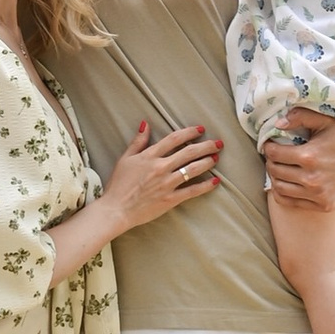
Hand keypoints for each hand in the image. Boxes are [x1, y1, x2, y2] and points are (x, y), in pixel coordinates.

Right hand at [100, 118, 222, 236]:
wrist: (116, 209)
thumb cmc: (118, 184)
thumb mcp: (125, 159)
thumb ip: (138, 141)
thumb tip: (146, 124)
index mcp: (150, 156)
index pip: (174, 139)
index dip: (189, 132)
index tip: (200, 129)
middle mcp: (161, 167)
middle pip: (188, 152)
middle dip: (206, 146)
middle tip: (218, 143)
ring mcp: (166, 184)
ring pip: (193, 169)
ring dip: (207, 162)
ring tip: (217, 157)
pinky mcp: (170, 199)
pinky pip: (192, 191)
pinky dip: (205, 186)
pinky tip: (215, 181)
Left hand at [260, 115, 334, 211]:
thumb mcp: (327, 120)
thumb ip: (301, 116)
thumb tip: (278, 123)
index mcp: (309, 157)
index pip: (274, 154)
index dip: (268, 146)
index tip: (271, 144)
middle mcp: (311, 179)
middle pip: (274, 170)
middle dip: (271, 160)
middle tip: (275, 154)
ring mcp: (317, 195)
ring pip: (279, 188)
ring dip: (275, 176)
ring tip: (280, 167)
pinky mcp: (323, 205)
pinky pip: (290, 202)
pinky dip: (283, 192)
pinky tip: (287, 182)